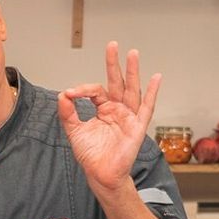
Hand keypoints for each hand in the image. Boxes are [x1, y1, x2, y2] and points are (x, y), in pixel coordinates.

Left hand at [57, 41, 161, 193]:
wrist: (100, 174)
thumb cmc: (91, 154)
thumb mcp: (74, 131)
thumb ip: (68, 113)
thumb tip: (63, 94)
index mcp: (104, 109)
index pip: (96, 90)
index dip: (83, 89)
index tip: (70, 94)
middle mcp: (118, 109)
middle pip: (117, 82)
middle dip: (115, 64)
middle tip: (112, 45)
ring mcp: (129, 117)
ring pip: (132, 90)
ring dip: (133, 72)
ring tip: (133, 53)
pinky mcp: (137, 127)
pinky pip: (146, 108)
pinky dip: (152, 93)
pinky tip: (156, 78)